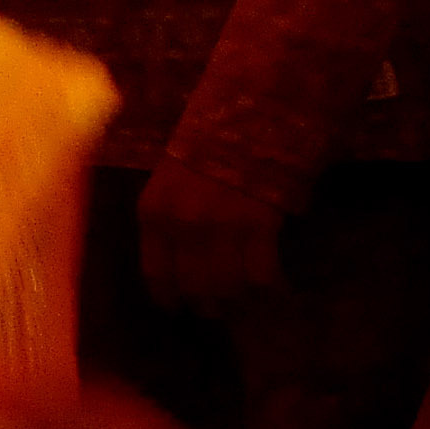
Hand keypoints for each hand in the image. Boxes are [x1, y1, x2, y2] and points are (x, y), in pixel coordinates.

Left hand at [136, 152, 287, 306]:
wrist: (246, 117)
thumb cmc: (207, 150)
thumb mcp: (169, 184)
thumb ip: (169, 224)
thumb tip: (182, 270)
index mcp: (153, 212)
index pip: (156, 274)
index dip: (170, 298)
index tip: (180, 310)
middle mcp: (181, 222)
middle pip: (193, 287)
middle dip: (207, 306)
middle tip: (220, 311)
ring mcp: (219, 224)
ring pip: (227, 287)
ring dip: (239, 303)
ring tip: (248, 303)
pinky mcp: (257, 223)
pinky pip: (261, 275)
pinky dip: (269, 288)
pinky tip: (276, 287)